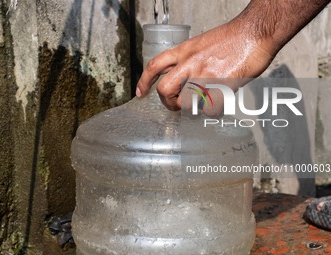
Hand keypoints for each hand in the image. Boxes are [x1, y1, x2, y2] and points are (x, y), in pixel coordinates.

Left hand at [136, 18, 274, 115]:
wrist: (255, 32)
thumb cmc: (233, 38)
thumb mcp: (202, 44)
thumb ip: (190, 61)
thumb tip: (185, 80)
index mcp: (185, 51)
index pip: (155, 66)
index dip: (144, 81)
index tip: (141, 93)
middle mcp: (190, 63)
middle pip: (164, 90)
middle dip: (167, 103)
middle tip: (176, 106)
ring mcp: (205, 75)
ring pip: (186, 104)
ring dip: (194, 109)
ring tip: (204, 104)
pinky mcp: (221, 86)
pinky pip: (210, 109)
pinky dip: (214, 111)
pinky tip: (220, 104)